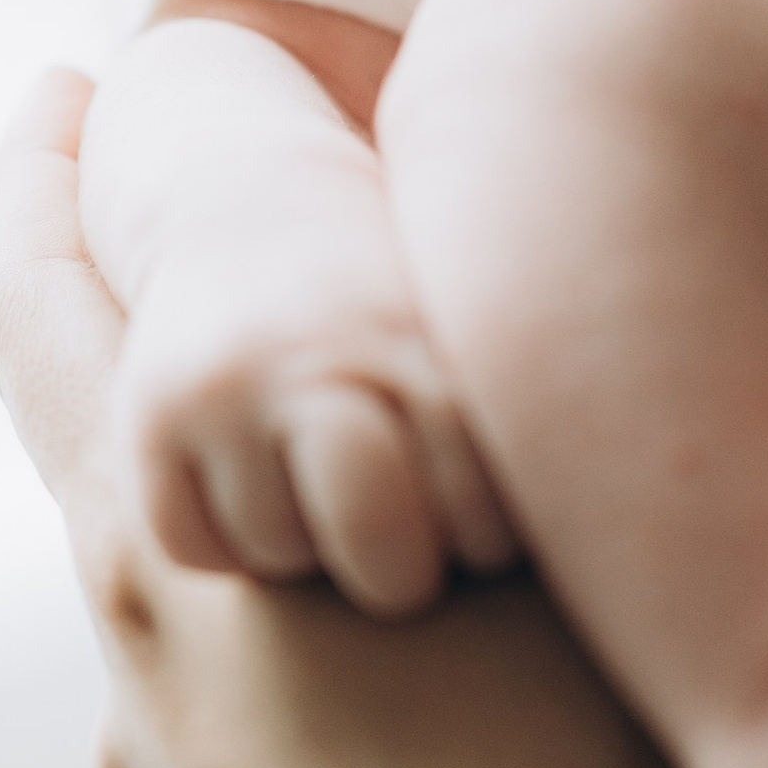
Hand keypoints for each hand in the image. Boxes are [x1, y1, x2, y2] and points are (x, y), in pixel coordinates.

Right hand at [117, 210, 514, 620]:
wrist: (245, 198)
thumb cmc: (394, 290)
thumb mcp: (466, 326)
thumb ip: (526, 420)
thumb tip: (620, 554)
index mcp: (423, 342)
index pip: (484, 521)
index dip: (486, 539)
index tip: (479, 511)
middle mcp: (320, 363)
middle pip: (387, 562)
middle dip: (403, 569)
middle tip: (401, 533)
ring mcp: (224, 393)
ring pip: (285, 558)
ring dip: (309, 544)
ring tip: (320, 474)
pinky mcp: (147, 421)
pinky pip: (198, 544)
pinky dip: (226, 534)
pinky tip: (252, 473)